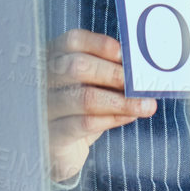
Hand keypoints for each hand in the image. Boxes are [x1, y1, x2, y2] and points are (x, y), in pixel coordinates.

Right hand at [46, 29, 156, 182]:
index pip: (73, 41)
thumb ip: (109, 73)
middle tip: (141, 83)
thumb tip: (141, 71)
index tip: (124, 55)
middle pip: (77, 67)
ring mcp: (44, 107)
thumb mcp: (92, 85)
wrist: (61, 150)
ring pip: (84, 98)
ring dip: (122, 102)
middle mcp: (43, 78)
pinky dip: (112, 119)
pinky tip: (129, 117)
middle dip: (114, 74)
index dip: (100, 44)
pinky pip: (84, 124)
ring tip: (146, 105)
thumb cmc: (80, 109)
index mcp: (54, 57)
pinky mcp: (51, 135)